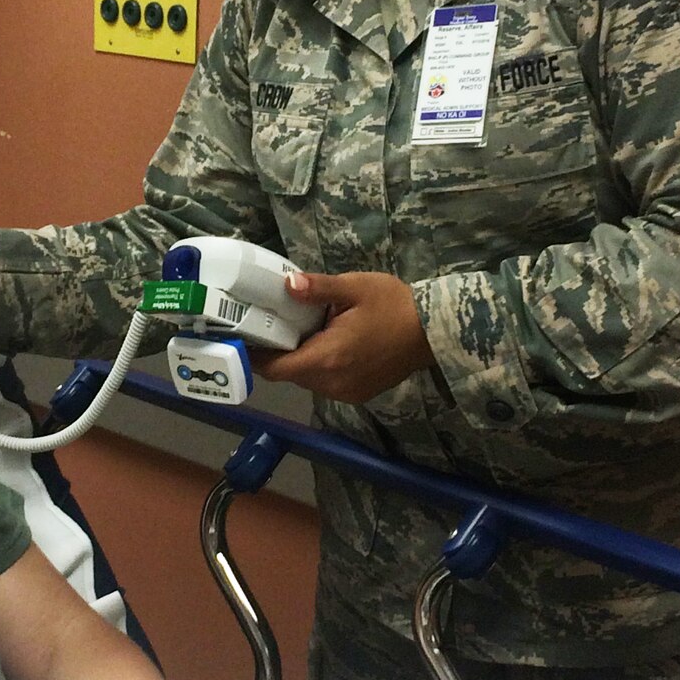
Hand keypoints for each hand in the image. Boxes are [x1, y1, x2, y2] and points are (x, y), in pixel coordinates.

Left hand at [255, 271, 434, 401]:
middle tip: (273, 324)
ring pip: (308, 379)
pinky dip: (320, 366)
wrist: (434, 331)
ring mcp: (346, 392)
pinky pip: (326, 382)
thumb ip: (317, 288)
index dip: (255, 356)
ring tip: (303, 330)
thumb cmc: (394, 305)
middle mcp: (332, 383)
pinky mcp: (358, 394)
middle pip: (289, 373)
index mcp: (327, 358)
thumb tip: (286, 284)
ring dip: (301, 359)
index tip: (245, 337)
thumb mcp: (354, 288)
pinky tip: (327, 343)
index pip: (275, 369)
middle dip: (279, 352)